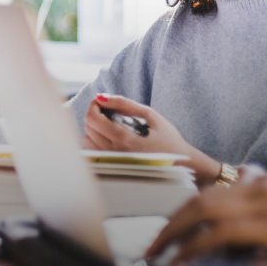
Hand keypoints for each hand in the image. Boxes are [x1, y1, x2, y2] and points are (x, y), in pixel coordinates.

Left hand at [84, 94, 226, 186]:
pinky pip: (92, 152)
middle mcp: (114, 153)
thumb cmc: (167, 139)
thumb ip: (124, 104)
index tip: (102, 102)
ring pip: (87, 140)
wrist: (179, 166)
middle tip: (109, 111)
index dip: (94, 105)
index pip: (92, 118)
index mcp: (123, 139)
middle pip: (88, 128)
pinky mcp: (112, 169)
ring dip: (94, 129)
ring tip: (111, 126)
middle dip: (95, 115)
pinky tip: (110, 138)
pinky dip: (96, 141)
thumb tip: (100, 97)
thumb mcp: (150, 115)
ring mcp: (111, 163)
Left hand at [144, 176, 266, 265]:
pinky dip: (193, 246)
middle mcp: (260, 189)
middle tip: (152, 244)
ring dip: (173, 233)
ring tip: (156, 253)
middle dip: (170, 223)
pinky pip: (217, 234)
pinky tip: (180, 260)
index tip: (168, 230)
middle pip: (200, 200)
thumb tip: (247, 254)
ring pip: (201, 212)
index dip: (186, 212)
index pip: (213, 194)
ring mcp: (264, 203)